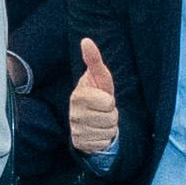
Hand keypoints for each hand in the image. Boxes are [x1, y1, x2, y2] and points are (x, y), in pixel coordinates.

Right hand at [69, 35, 121, 160]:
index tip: (102, 98)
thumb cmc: (96, 94)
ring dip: (109, 127)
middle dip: (111, 115)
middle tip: (102, 111)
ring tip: (100, 121)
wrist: (88, 118)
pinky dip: (104, 139)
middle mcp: (74, 114)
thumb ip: (94, 60)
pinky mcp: (79, 144)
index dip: (109, 100)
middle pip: (110, 118)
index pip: (107, 102)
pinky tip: (97, 132)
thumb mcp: (99, 78)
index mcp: (78, 96)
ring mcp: (75, 130)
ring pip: (108, 132)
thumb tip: (86, 40)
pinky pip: (103, 143)